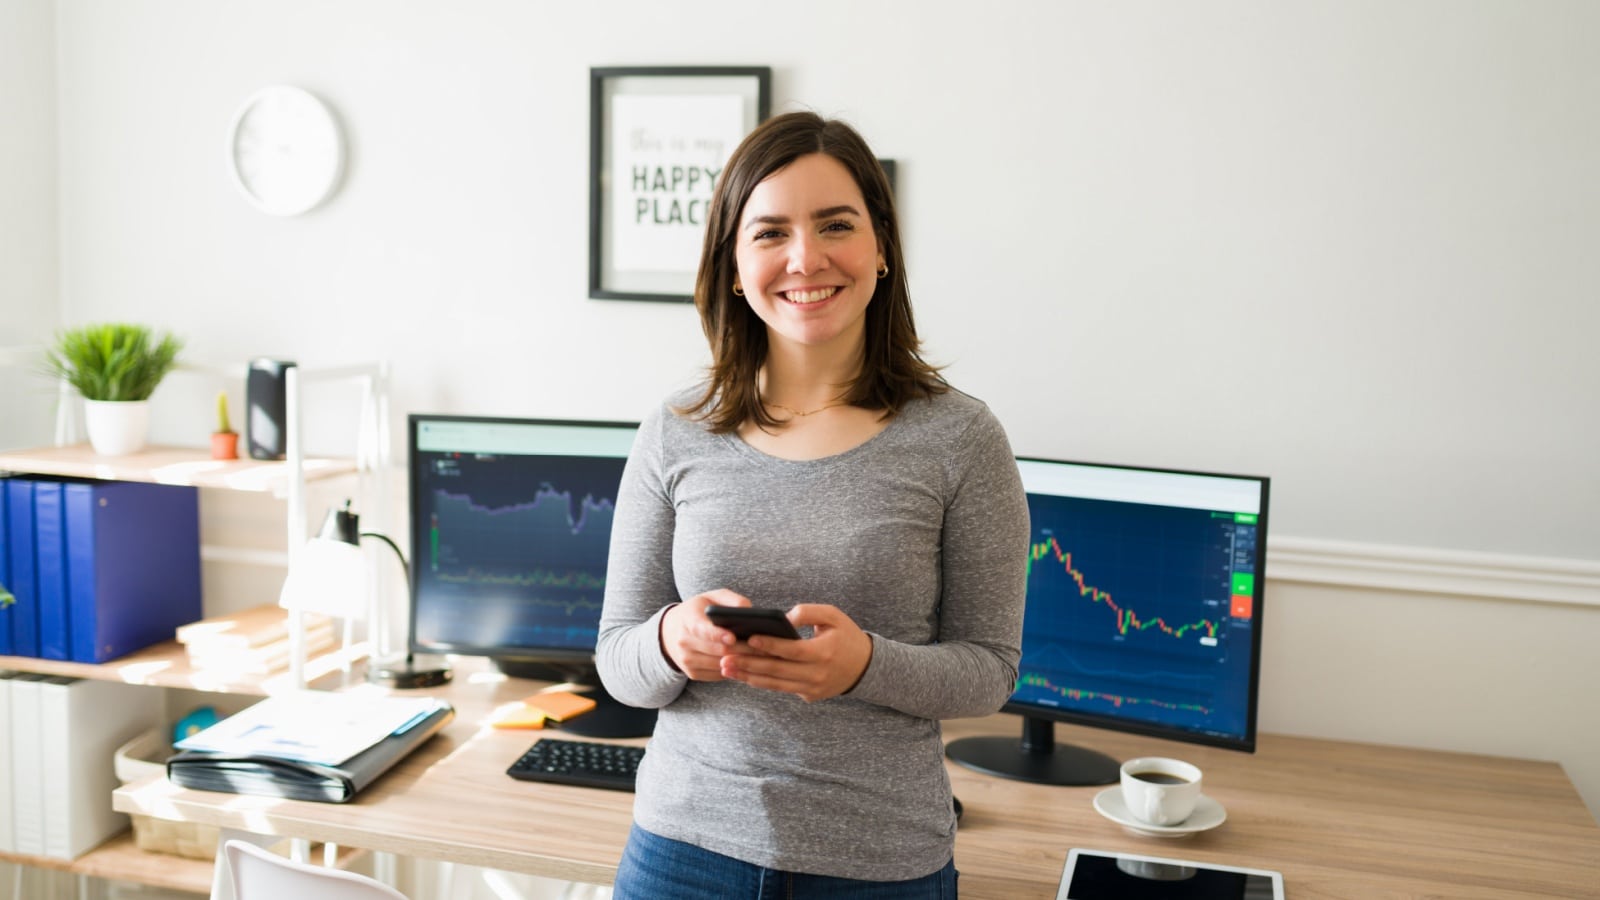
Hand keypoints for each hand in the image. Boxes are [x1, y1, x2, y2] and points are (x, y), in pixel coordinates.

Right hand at [660, 589, 753, 680]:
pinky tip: (749, 663)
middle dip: (742, 649)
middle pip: (717, 650)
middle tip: (764, 648)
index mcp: (688, 620)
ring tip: (761, 656)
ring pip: (720, 664)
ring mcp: (687, 660)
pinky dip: (734, 669)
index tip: (733, 637)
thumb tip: (749, 610)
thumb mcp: (711, 598)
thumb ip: (730, 600)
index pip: (702, 629)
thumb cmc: (698, 611)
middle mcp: (684, 642)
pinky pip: (718, 674)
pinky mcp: (692, 673)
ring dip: (742, 662)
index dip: (718, 635)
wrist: (670, 631)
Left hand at [719, 604, 872, 702]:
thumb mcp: (834, 616)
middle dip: (749, 664)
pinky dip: (761, 682)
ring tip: (726, 669)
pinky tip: (744, 675)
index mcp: (823, 652)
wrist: (866, 667)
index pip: (791, 650)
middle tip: (725, 658)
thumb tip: (784, 617)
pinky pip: (781, 688)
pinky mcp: (809, 696)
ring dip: (749, 676)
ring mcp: (813, 688)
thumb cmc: (847, 636)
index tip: (748, 639)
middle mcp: (817, 674)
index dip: (769, 645)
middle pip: (777, 670)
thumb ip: (809, 611)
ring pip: (775, 683)